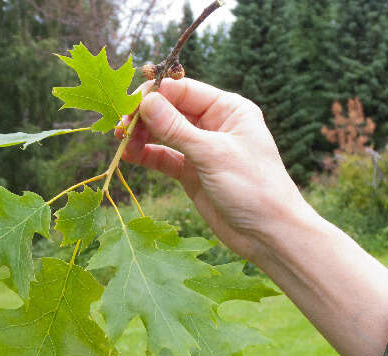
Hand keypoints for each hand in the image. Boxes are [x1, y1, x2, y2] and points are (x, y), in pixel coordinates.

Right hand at [120, 78, 306, 262]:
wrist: (268, 234)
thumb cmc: (254, 188)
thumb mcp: (214, 155)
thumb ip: (177, 129)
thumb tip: (146, 102)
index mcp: (228, 109)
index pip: (183, 90)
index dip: (155, 95)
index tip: (128, 104)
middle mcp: (214, 124)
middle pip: (170, 110)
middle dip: (144, 116)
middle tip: (119, 126)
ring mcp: (202, 149)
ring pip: (164, 134)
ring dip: (142, 135)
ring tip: (121, 142)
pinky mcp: (193, 173)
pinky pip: (165, 158)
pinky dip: (147, 155)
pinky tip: (129, 155)